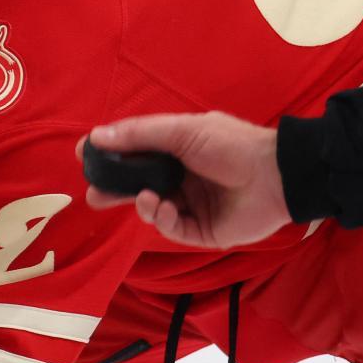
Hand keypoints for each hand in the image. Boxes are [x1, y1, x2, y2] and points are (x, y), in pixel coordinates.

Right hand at [77, 112, 290, 247]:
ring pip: (152, 209)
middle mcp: (180, 178)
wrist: (277, 176)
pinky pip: (172, 228)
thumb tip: (95, 137)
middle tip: (93, 193)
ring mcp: (190, 206)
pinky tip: (161, 207)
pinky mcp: (201, 231)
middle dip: (114, 189)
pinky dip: (162, 218)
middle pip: (137, 185)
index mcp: (175, 151)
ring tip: (141, 198)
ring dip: (141, 204)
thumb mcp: (182, 131)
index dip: (109, 155)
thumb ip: (139, 135)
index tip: (85, 156)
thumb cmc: (230, 145)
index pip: (134, 154)